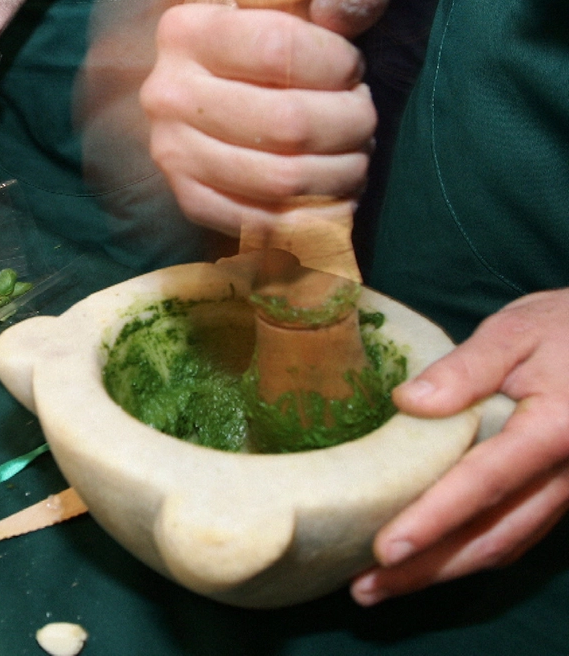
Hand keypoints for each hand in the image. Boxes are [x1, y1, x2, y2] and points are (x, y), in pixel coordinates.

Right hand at [139, 0, 394, 235]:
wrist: (210, 94)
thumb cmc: (264, 48)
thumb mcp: (296, 10)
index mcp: (187, 30)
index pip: (279, 49)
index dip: (337, 64)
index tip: (350, 68)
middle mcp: (166, 93)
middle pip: (288, 122)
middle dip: (350, 124)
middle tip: (363, 119)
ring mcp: (172, 152)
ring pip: (282, 178)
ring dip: (341, 173)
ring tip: (353, 156)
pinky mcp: (187, 199)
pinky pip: (263, 224)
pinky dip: (315, 219)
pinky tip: (336, 197)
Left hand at [351, 288, 568, 604]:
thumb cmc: (566, 327)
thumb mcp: (514, 331)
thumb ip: (464, 369)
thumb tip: (409, 402)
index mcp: (552, 430)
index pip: (483, 484)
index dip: (433, 521)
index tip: (385, 549)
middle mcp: (565, 473)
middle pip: (493, 536)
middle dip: (428, 568)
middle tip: (366, 587)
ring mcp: (566, 489)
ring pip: (505, 545)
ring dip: (444, 571)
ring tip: (383, 585)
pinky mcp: (558, 491)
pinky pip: (516, 534)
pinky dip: (470, 554)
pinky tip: (430, 562)